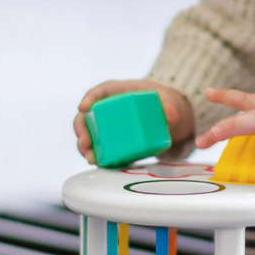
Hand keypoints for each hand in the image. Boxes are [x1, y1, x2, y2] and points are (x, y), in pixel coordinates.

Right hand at [74, 79, 193, 163]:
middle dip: (82, 128)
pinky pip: (101, 145)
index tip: (82, 108)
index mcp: (121, 91)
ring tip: (90, 157)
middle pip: (90, 115)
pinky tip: (98, 163)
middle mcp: (111, 107)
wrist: (171, 116)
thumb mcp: (167, 101)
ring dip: (85, 145)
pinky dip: (98, 154)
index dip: (89, 98)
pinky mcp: (116, 139)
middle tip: (85, 142)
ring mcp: (111, 124)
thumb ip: (169, 105)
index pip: (101, 90)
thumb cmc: (164, 102)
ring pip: (91, 132)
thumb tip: (171, 115)